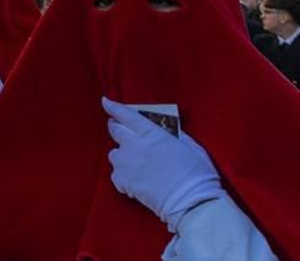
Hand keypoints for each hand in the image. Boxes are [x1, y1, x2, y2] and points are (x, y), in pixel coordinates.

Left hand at [102, 97, 223, 231]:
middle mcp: (134, 144)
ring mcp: (126, 162)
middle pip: (115, 130)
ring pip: (114, 154)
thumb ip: (176, 136)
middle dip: (116, 128)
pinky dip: (123, 177)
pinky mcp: (122, 180)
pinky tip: (136, 183)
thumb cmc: (197, 174)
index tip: (106, 102)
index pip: (127, 115)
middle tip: (121, 131)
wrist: (191, 202)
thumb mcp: (192, 147)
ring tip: (135, 165)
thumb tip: (169, 131)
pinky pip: (116, 175)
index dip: (114, 108)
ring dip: (122, 156)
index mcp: (152, 133)